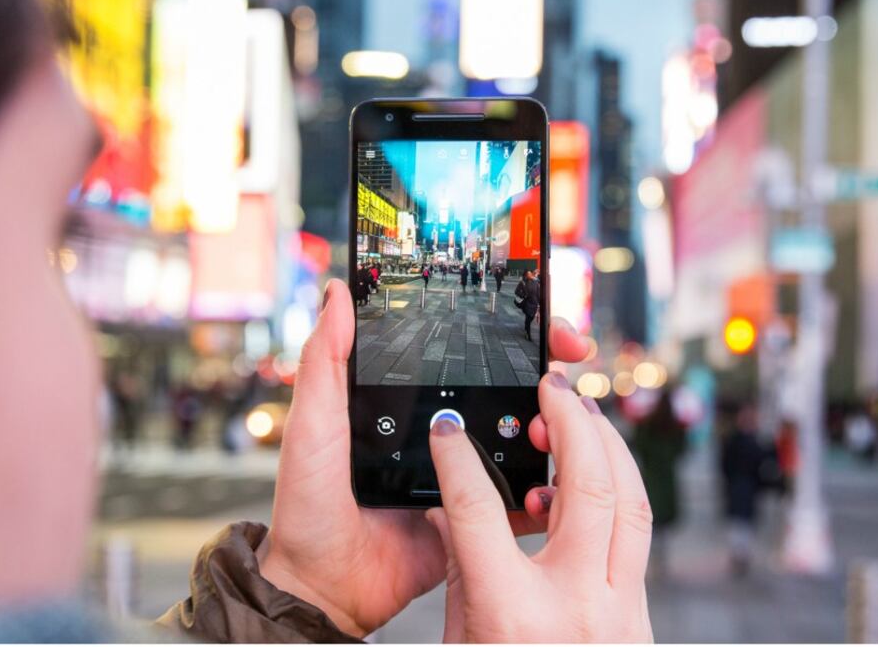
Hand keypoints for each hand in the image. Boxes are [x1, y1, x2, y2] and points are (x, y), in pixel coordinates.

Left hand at [259, 278, 591, 635]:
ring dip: (552, 425)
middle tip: (571, 356)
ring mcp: (463, 476)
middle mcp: (442, 433)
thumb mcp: (313, 423)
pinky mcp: (476, 519)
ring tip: (554, 421)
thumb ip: (325, 360)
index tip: (542, 323)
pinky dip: (545, 489)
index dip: (508, 333)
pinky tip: (554, 477)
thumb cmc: (306, 505)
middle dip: (548, 372)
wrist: (320, 587)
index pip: (467, 355)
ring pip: (523, 441)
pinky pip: (521, 500)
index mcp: (407, 403)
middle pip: (509, 391)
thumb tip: (338, 290)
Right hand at [426, 372, 653, 642]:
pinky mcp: (640, 618)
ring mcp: (619, 613)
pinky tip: (594, 474)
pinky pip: (635, 537)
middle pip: (587, 488)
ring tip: (584, 413)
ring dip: (609, 447)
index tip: (447, 429)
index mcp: (511, 615)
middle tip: (552, 387)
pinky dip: (617, 493)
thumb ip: (459, 569)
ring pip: (631, 505)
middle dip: (570, 422)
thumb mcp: (462, 638)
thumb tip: (448, 512)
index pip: (480, 512)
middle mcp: (574, 606)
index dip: (458, 460)